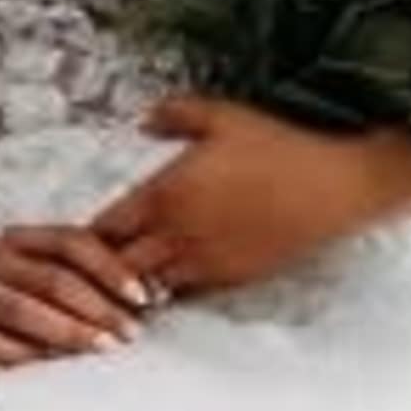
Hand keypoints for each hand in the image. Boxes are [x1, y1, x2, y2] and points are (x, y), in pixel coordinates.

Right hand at [0, 222, 163, 371]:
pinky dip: (18, 353)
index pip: (72, 242)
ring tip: (102, 348)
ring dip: (65, 329)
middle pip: (52, 278)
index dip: (111, 267)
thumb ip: (72, 276)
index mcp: (17, 240)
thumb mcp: (26, 271)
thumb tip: (144, 299)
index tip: (145, 296)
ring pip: (19, 307)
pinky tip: (48, 365)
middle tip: (131, 333)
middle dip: (98, 306)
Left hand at [87, 97, 377, 305]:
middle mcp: (177, 233)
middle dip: (101, 268)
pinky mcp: (230, 278)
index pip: (105, 226)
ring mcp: (203, 261)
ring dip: (132, 286)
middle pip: (117, 266)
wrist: (330, 188)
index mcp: (166, 193)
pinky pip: (183, 295)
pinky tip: (163, 287)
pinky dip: (167, 294)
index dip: (87, 234)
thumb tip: (142, 121)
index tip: (80, 236)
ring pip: (147, 288)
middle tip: (91, 269)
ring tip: (121, 283)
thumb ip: (175, 115)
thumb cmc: (277, 147)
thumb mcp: (223, 116)